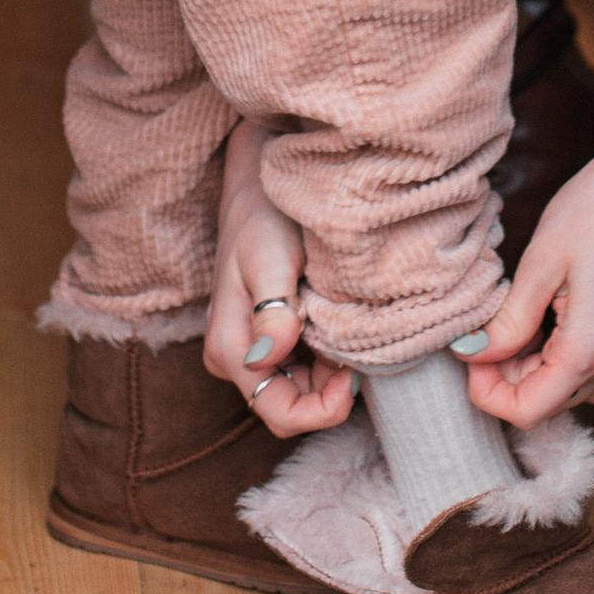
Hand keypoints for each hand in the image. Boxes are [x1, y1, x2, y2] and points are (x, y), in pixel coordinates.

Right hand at [204, 118, 353, 437]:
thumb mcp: (269, 257)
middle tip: (363, 348)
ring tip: (355, 329)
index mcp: (230, 349)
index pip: (280, 413)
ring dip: (334, 372)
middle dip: (332, 390)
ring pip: (304, 387)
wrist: (260, 180)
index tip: (354, 377)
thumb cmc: (263, 214)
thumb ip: (273, 309)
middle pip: (293, 405)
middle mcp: (239, 357)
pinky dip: (331, 354)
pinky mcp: (274, 333)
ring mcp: (256, 347)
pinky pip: (306, 364)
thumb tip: (274, 356)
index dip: (322, 410)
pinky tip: (345, 322)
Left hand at [465, 5, 593, 428]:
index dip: (488, 394)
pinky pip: (586, 368)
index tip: (469, 355)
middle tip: (481, 334)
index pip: (529, 411)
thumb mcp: (541, 262)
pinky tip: (539, 318)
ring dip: (530, 370)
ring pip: (567, 389)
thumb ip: (510, 320)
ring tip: (509, 321)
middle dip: (505, 379)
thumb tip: (476, 354)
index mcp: (589, 348)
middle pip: (547, 404)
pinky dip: (555, 357)